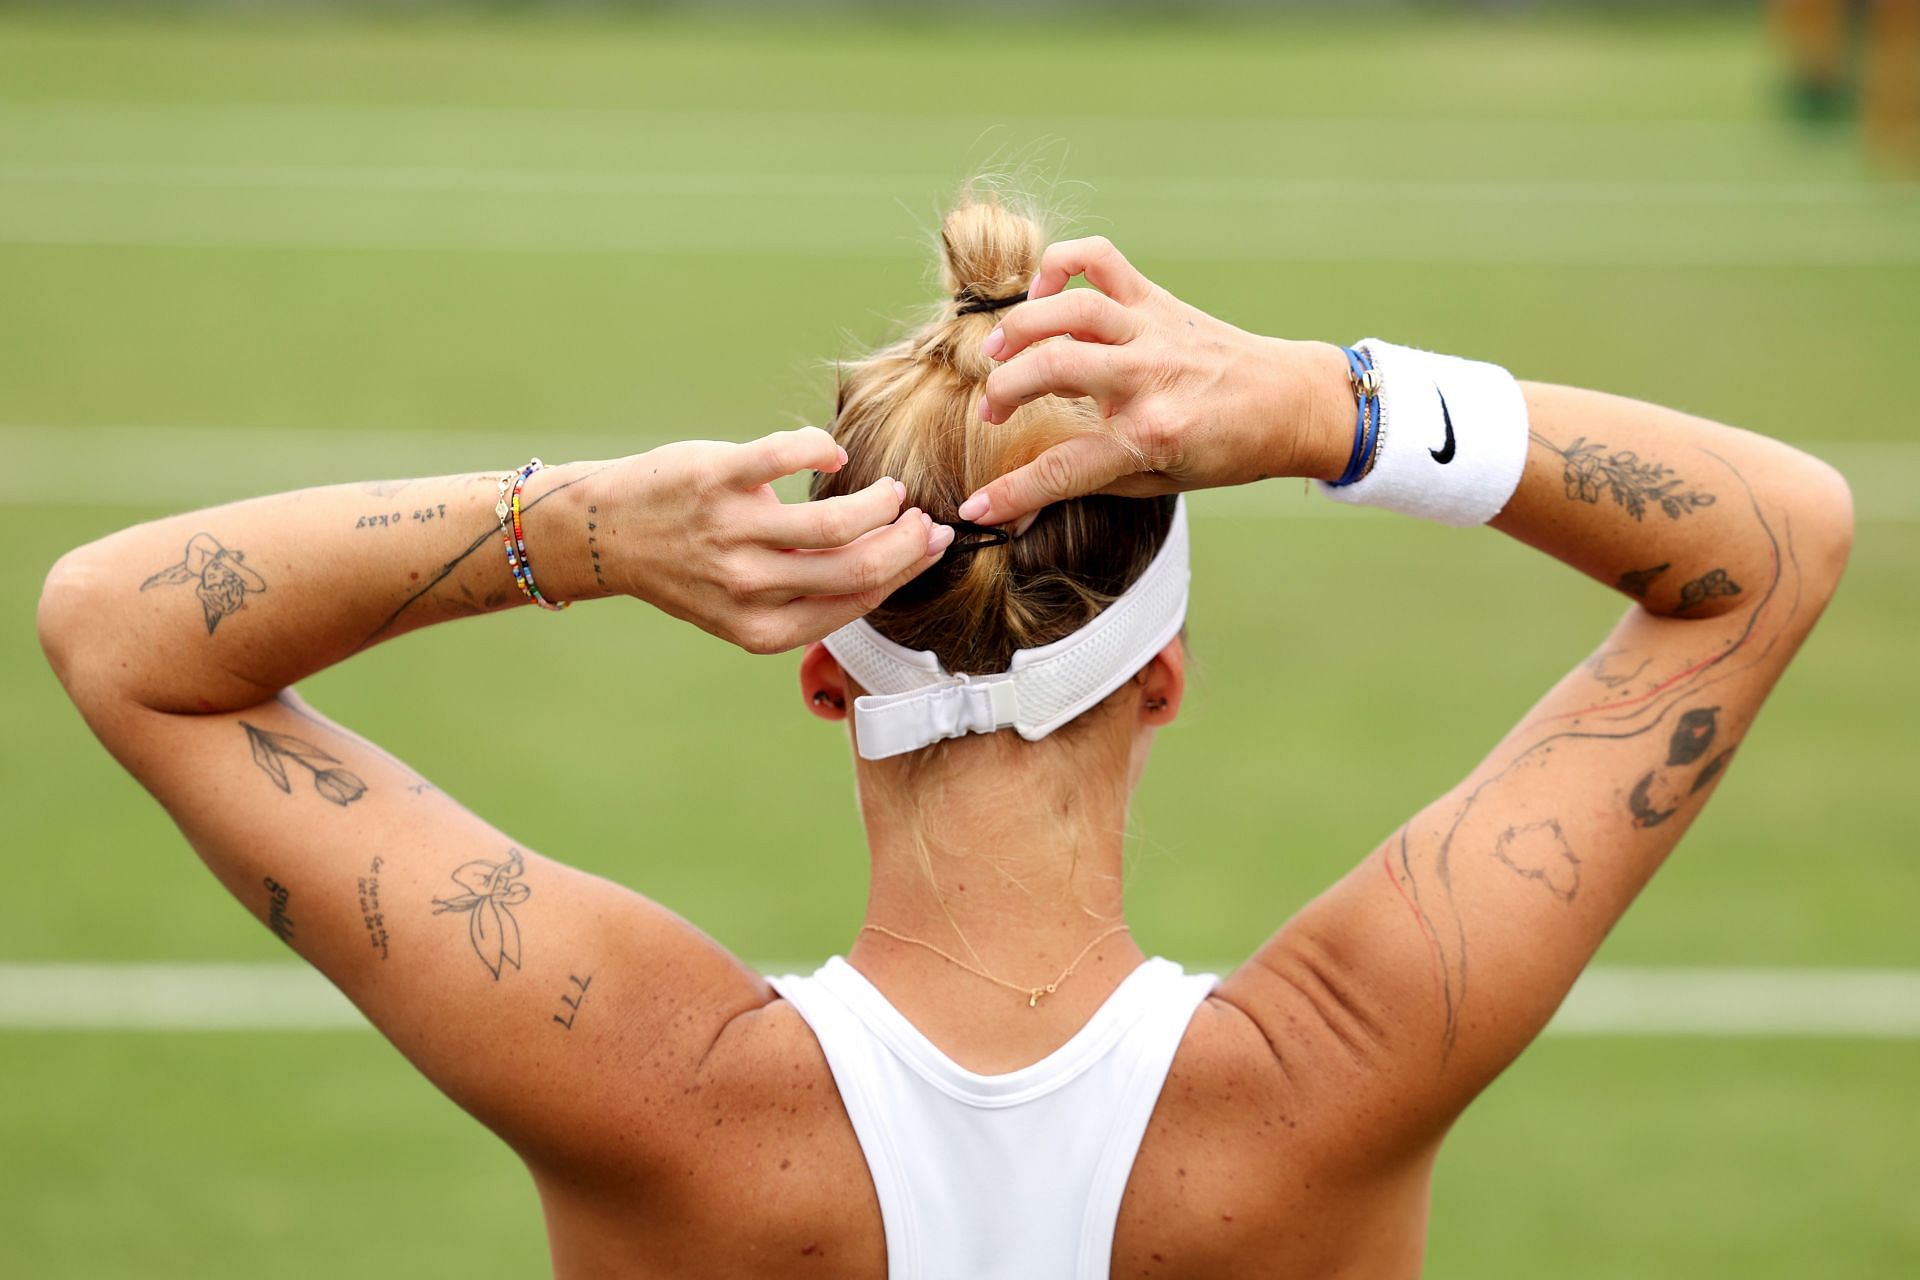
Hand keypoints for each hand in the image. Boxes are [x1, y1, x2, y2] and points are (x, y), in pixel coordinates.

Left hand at [603, 427, 951, 653]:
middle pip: (858, 567)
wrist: (609, 535)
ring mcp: (730, 534)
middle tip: (921, 517)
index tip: (930, 543)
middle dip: (907, 540)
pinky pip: (787, 457)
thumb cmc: (690, 564)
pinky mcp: (715, 479)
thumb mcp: (744, 605)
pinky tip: (830, 453)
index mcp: (761, 629)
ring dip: (878, 501)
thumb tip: (888, 564)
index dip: (906, 570)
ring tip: (887, 490)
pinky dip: (820, 449)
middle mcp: (747, 588)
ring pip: (835, 523)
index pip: (857, 600)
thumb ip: (804, 594)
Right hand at [962, 237, 1350, 527]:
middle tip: (991, 414)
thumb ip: (1089, 481)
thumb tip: (1022, 505)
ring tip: (998, 352)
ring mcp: (1153, 331)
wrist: (1287, 403)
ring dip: (1020, 329)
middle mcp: (1150, 378)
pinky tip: (1041, 292)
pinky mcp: (1157, 299)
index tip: (975, 508)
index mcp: (1152, 436)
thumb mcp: (1158, 482)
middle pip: (1053, 370)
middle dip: (1003, 392)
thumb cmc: (1223, 451)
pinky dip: (1060, 264)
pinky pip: (1100, 260)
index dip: (1011, 494)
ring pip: (1071, 311)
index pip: (1063, 469)